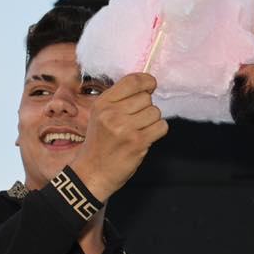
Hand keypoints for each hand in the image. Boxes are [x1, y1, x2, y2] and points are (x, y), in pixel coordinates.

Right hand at [69, 73, 167, 199]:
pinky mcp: (137, 142)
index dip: (147, 81)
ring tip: (139, 130)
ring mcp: (125, 128)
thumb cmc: (99, 144)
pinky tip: (147, 137)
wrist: (92, 173)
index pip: (132, 80)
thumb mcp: (99, 115)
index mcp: (102, 103)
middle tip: (136, 121)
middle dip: (146, 108)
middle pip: (146, 98)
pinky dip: (158, 131)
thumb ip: (118, 100)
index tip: (151, 86)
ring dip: (152, 121)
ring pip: (155, 112)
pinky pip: (161, 127)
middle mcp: (112, 113)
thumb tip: (145, 86)